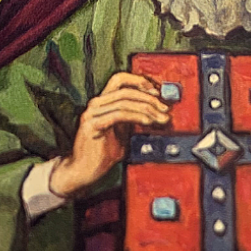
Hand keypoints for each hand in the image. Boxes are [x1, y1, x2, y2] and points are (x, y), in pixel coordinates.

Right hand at [49, 72, 168, 198]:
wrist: (85, 170)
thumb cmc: (103, 153)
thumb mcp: (122, 131)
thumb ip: (133, 119)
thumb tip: (156, 112)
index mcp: (102, 102)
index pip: (120, 79)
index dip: (139, 81)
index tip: (157, 92)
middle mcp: (95, 104)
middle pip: (126, 90)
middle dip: (149, 98)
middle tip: (165, 108)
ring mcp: (92, 113)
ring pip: (124, 101)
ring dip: (146, 108)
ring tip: (159, 118)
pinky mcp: (93, 125)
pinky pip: (119, 115)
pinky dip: (136, 116)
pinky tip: (147, 121)